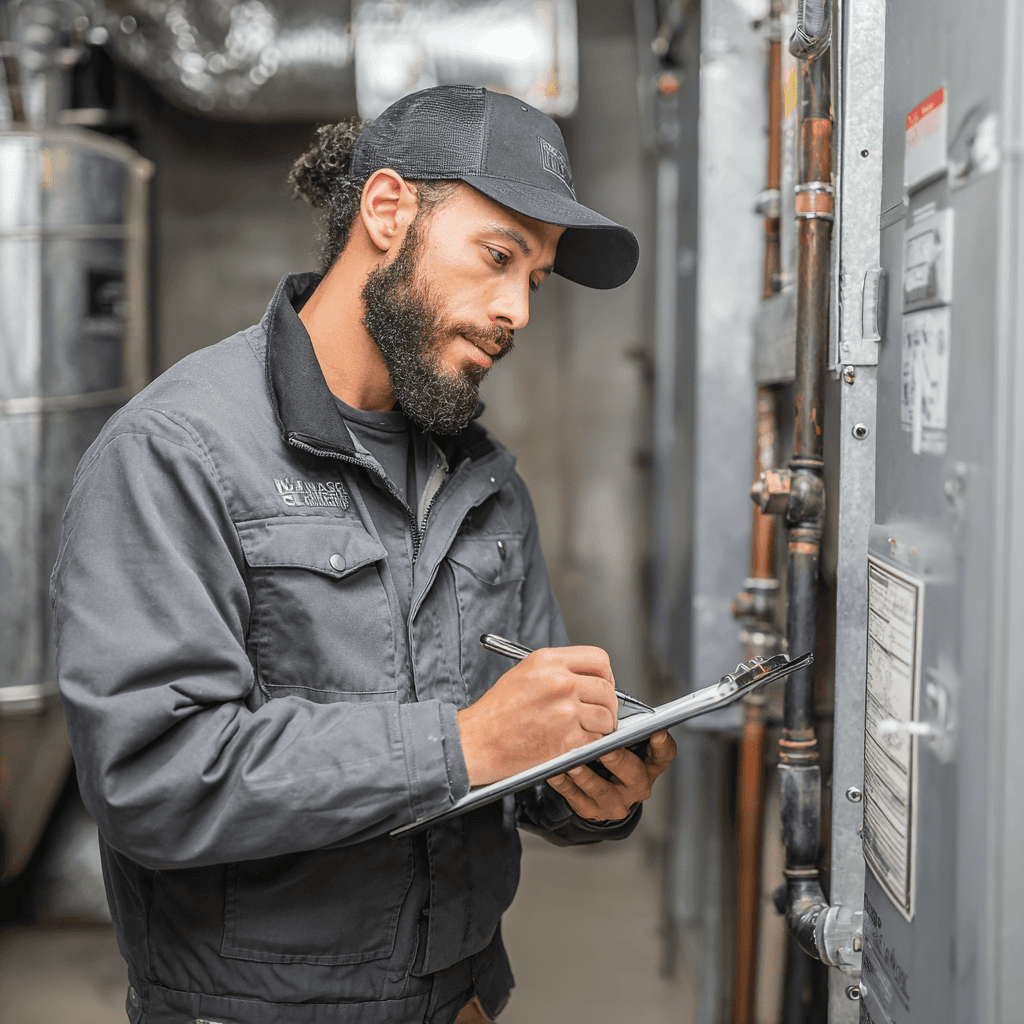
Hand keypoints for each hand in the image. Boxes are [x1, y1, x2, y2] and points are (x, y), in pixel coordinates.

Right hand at [457, 646, 617, 784]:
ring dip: (602, 726)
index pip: (599, 659)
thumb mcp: (524, 673)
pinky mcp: (566, 740)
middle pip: (606, 688)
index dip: (606, 674)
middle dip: (608, 704)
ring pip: (605, 716)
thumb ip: (557, 670)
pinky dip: (591, 744)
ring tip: (589, 730)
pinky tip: (576, 742)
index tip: (604, 684)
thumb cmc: (496, 712)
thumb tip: (587, 677)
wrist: (476, 741)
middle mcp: (559, 682)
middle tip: (602, 713)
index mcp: (548, 661)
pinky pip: (595, 740)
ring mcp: (564, 711)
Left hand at [546, 730, 676, 822]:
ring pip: (601, 789)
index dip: (662, 745)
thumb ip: (620, 725)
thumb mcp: (622, 740)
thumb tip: (606, 699)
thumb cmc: (609, 752)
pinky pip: (576, 798)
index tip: (657, 732)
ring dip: (586, 774)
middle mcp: (637, 784)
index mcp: (649, 764)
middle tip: (605, 749)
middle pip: (633, 773)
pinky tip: (554, 772)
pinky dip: (565, 784)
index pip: (664, 754)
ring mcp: (616, 801)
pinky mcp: (592, 811)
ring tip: (572, 761)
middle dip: (617, 759)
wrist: (596, 789)